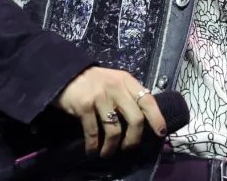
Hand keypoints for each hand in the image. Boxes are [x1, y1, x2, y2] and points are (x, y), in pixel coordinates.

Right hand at [53, 66, 167, 156]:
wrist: (65, 74)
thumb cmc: (94, 82)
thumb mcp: (115, 81)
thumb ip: (128, 95)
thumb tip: (144, 120)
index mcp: (127, 80)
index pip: (148, 99)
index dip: (156, 118)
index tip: (161, 132)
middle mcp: (116, 87)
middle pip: (135, 119)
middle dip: (134, 139)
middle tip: (128, 148)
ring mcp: (100, 97)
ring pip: (115, 130)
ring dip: (112, 147)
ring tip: (107, 152)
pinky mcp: (84, 106)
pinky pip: (93, 132)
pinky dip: (93, 145)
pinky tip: (93, 150)